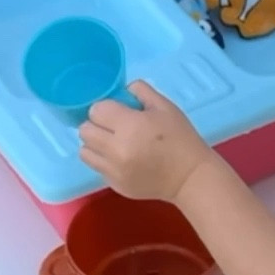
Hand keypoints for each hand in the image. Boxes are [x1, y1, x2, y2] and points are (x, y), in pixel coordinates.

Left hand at [78, 82, 213, 201]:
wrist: (190, 177)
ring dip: (95, 144)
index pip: (96, 110)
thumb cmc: (180, 138)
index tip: (116, 112)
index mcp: (130, 126)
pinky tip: (121, 159)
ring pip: (84, 152)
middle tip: (112, 127)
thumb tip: (122, 90)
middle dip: (96, 125)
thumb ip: (141, 92)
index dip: (105, 108)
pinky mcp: (114, 185)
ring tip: (112, 144)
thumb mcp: (165, 107)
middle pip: (85, 131)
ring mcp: (113, 170)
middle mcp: (116, 149)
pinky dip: (104, 161)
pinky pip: (96, 168)